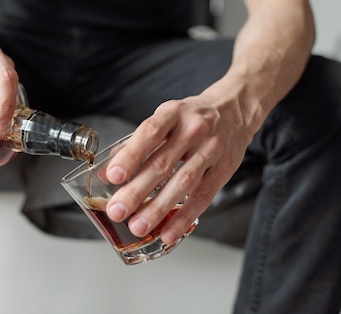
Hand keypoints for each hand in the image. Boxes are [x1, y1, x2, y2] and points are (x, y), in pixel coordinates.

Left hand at [104, 91, 254, 245]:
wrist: (234, 109)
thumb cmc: (189, 118)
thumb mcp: (163, 120)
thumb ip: (135, 145)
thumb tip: (106, 173)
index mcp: (172, 113)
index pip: (149, 133)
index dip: (130, 156)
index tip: (113, 176)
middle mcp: (193, 129)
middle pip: (162, 163)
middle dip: (137, 190)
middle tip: (117, 211)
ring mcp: (211, 149)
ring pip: (183, 182)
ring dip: (158, 208)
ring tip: (138, 226)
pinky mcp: (225, 168)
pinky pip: (204, 196)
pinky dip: (184, 217)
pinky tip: (168, 232)